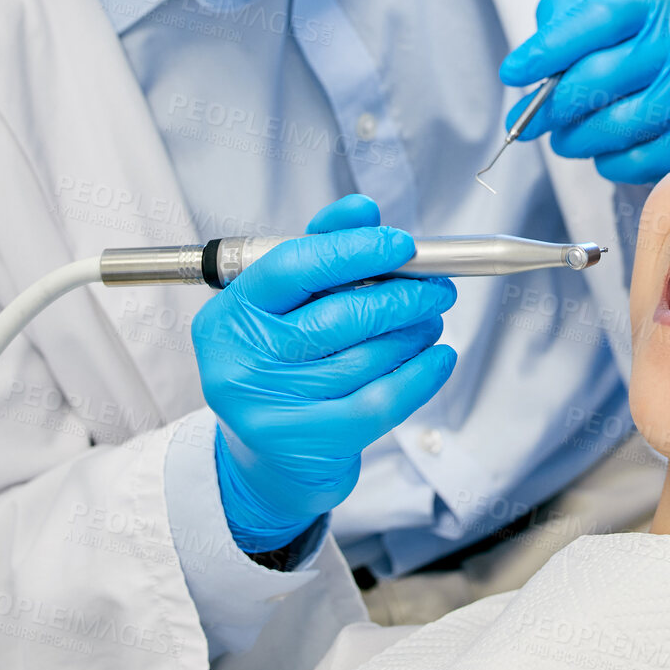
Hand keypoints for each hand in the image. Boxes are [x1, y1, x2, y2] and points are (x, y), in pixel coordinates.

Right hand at [191, 194, 456, 552]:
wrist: (270, 460)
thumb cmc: (283, 362)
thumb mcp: (291, 302)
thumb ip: (323, 247)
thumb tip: (363, 209)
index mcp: (230, 314)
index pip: (293, 266)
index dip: (353, 249)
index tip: (402, 244)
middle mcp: (241, 360)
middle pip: (338, 314)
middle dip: (401, 295)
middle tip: (436, 287)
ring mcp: (270, 407)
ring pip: (365, 356)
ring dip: (414, 333)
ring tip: (431, 320)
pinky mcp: (307, 443)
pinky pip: (380, 400)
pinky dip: (420, 375)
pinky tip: (439, 358)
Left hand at [500, 0, 669, 182]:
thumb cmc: (630, 48)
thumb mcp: (600, 17)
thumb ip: (561, 20)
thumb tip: (529, 60)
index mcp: (654, 2)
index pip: (596, 17)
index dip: (549, 47)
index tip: (511, 73)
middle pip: (600, 77)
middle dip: (551, 106)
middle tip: (524, 122)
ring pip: (615, 125)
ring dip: (574, 139)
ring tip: (563, 137)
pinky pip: (635, 160)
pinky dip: (607, 161)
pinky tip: (604, 148)